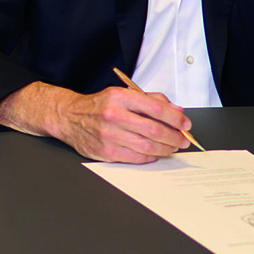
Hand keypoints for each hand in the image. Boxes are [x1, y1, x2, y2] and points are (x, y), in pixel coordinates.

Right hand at [0, 81, 191, 161]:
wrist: (68, 117)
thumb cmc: (98, 106)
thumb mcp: (122, 95)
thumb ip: (150, 100)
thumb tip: (176, 110)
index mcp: (119, 97)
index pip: (156, 108)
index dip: (175, 118)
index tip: (185, 124)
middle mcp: (113, 115)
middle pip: (155, 130)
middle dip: (175, 137)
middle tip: (183, 140)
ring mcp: (109, 135)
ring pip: (148, 147)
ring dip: (166, 149)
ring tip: (172, 147)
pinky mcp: (106, 152)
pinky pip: (137, 158)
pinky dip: (151, 157)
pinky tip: (155, 153)